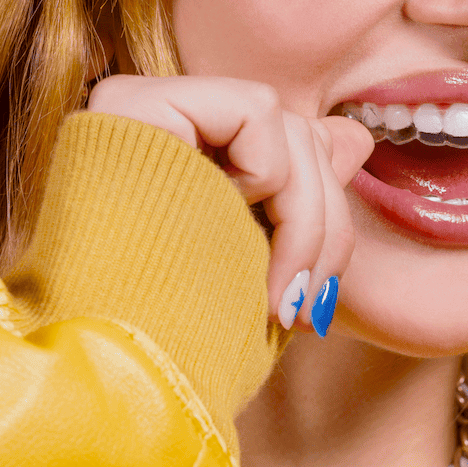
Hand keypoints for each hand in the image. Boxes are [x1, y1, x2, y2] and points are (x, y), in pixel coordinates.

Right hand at [87, 75, 374, 333]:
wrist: (112, 367)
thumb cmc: (179, 336)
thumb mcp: (259, 269)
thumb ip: (303, 198)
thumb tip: (354, 138)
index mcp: (194, 162)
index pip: (297, 153)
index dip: (326, 223)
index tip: (313, 304)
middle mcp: (166, 126)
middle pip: (300, 139)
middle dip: (324, 231)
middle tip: (305, 310)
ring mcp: (145, 106)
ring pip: (289, 127)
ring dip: (303, 221)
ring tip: (274, 295)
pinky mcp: (135, 99)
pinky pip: (254, 111)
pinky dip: (262, 175)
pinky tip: (218, 222)